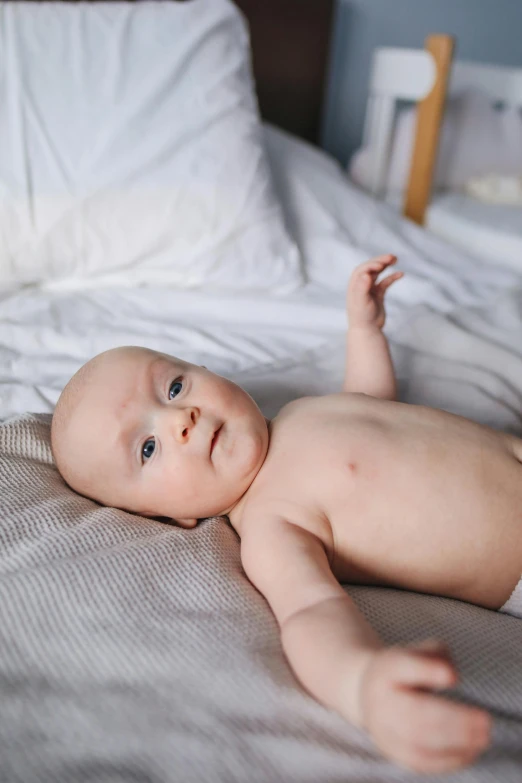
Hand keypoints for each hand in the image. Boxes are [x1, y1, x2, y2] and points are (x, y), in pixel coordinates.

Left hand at [347, 255, 402, 329]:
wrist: (367, 330)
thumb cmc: (361, 317)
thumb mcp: (361, 302)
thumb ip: (362, 288)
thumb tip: (366, 274)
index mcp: (355, 285)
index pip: (363, 269)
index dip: (372, 264)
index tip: (382, 264)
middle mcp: (361, 285)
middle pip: (370, 268)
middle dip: (380, 261)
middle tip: (392, 257)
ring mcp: (369, 289)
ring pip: (377, 273)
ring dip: (385, 265)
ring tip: (395, 259)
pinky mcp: (377, 294)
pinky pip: (385, 282)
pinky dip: (392, 277)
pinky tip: (401, 274)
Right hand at [358, 640, 491, 772]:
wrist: (366, 693)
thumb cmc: (403, 670)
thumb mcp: (416, 651)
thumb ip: (435, 655)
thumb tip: (451, 676)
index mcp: (386, 668)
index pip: (403, 667)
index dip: (426, 670)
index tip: (453, 677)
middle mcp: (379, 699)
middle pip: (413, 713)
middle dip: (452, 719)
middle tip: (484, 720)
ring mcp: (384, 729)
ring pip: (418, 742)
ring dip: (454, 742)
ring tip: (482, 736)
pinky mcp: (394, 751)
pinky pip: (422, 761)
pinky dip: (449, 758)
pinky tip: (471, 749)